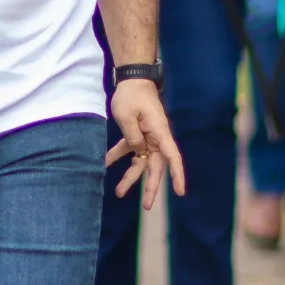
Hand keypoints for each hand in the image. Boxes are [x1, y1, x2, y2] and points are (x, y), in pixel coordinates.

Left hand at [104, 79, 185, 208]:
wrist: (132, 78)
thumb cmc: (131, 95)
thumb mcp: (126, 117)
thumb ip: (132, 138)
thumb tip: (138, 153)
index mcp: (160, 133)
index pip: (173, 157)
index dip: (177, 175)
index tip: (180, 192)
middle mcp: (157, 138)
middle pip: (156, 166)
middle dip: (150, 187)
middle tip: (146, 206)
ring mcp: (147, 137)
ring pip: (141, 162)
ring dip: (130, 176)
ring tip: (119, 193)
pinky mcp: (137, 133)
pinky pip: (129, 149)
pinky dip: (117, 156)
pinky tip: (104, 163)